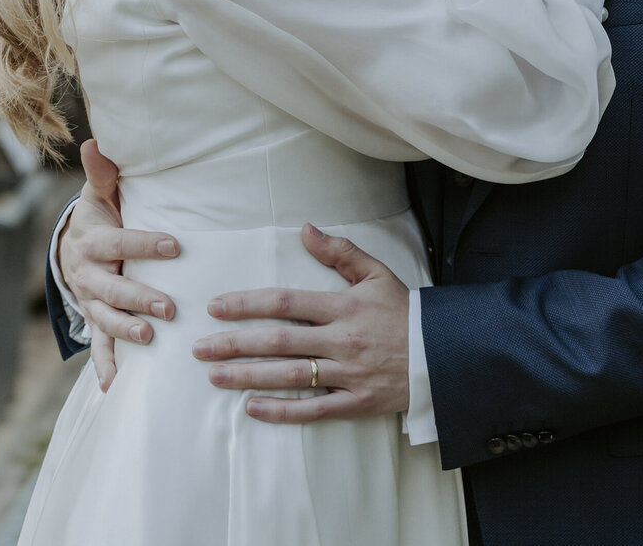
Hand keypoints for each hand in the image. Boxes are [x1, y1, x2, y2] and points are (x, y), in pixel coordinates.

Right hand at [57, 138, 179, 391]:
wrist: (72, 245)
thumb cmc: (100, 215)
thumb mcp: (101, 193)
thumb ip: (103, 173)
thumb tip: (96, 141)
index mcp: (93, 240)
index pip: (119, 243)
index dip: (144, 244)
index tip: (174, 245)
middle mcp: (88, 274)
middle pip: (113, 288)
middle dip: (140, 297)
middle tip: (169, 307)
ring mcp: (90, 301)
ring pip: (105, 319)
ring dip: (126, 331)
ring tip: (150, 340)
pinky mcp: (95, 319)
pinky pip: (98, 346)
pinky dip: (105, 367)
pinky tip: (116, 388)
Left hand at [193, 224, 409, 423]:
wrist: (442, 353)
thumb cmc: (404, 310)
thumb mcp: (376, 273)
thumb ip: (340, 252)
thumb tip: (306, 230)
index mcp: (344, 305)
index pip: (286, 302)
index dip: (248, 304)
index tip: (216, 307)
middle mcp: (341, 340)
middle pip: (279, 341)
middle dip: (235, 344)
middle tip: (200, 348)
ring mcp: (347, 374)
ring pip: (289, 376)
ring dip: (248, 377)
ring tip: (215, 376)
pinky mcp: (355, 403)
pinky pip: (313, 410)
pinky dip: (281, 412)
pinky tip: (252, 409)